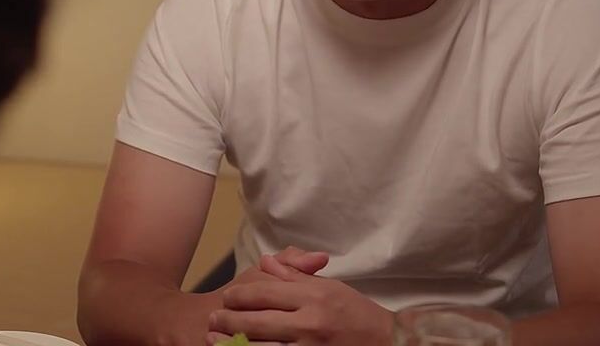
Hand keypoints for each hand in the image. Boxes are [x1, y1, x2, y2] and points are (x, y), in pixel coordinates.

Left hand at [206, 250, 393, 345]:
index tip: (228, 297)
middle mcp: (310, 323)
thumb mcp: (328, 287)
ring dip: (233, 343)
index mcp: (313, 297)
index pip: (265, 292)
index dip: (240, 295)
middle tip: (214, 318)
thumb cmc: (355, 313)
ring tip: (215, 339)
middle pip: (257, 320)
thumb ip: (295, 276)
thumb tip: (266, 262)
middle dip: (229, 319)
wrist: (386, 342)